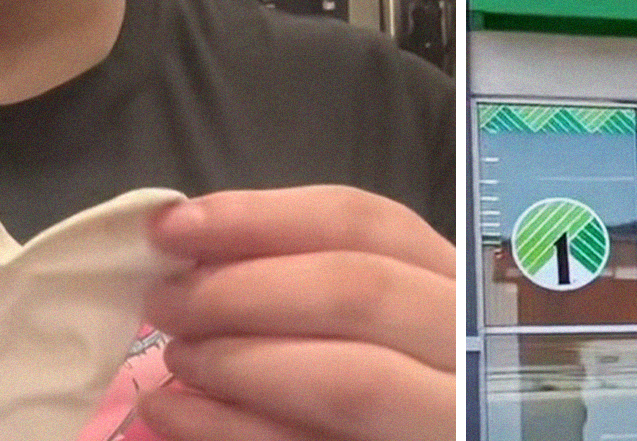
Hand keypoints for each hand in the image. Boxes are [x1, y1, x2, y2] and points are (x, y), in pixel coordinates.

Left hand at [137, 186, 453, 440]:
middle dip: (243, 288)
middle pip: (362, 291)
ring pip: (349, 379)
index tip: (175, 224)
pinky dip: (226, 429)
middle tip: (163, 299)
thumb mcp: (387, 323)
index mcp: (466, 289)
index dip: (263, 217)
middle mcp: (474, 347)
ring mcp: (447, 417)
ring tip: (173, 355)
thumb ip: (320, 281)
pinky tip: (170, 413)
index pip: (372, 226)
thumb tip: (203, 247)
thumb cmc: (394, 385)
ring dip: (236, 359)